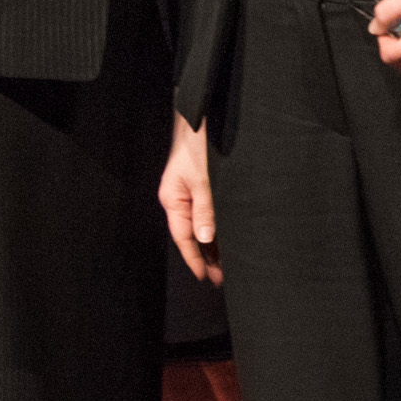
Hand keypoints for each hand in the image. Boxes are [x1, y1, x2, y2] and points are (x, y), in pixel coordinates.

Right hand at [159, 116, 217, 283]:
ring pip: (201, 229)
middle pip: (192, 237)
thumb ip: (205, 209)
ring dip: (213, 247)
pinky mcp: (201, 191)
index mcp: (173, 201)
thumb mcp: (201, 180)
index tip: (204, 276)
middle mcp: (180, 202)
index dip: (194, 258)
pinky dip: (216, 231)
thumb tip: (206, 238)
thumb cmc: (195, 147)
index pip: (183, 237)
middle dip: (205, 258)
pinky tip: (226, 243)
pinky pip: (208, 216)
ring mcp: (190, 197)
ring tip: (227, 268)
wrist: (197, 121)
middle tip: (221, 279)